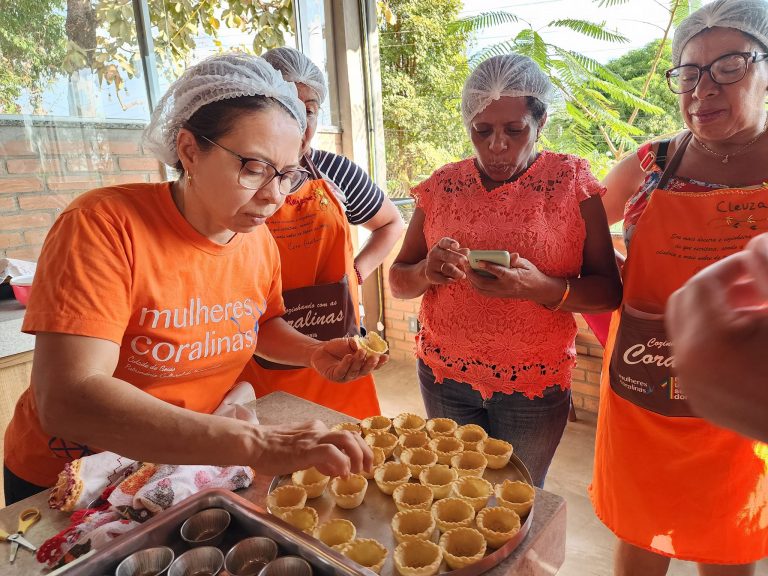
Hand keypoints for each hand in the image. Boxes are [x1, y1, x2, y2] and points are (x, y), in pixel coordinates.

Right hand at [252, 419, 372, 476]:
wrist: (253, 443)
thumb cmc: (270, 450)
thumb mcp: (299, 451)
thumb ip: (318, 457)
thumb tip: (335, 469)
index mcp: (316, 429)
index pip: (344, 435)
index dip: (355, 450)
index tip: (358, 465)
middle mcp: (318, 430)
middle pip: (351, 435)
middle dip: (364, 451)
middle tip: (368, 468)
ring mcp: (312, 438)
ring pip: (345, 439)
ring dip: (358, 455)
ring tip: (359, 471)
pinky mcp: (306, 449)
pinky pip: (331, 452)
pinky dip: (341, 462)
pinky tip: (342, 474)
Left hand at [310, 337, 387, 381]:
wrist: (320, 350)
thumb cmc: (337, 347)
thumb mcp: (350, 343)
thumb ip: (358, 344)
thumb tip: (366, 345)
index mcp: (361, 366)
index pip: (373, 366)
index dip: (380, 362)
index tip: (386, 356)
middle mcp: (355, 373)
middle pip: (365, 371)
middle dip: (370, 364)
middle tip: (374, 357)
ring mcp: (345, 376)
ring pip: (354, 371)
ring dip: (358, 362)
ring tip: (360, 352)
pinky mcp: (334, 376)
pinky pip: (341, 371)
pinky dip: (346, 364)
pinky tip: (349, 357)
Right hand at [425, 237, 469, 284]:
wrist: (429, 269)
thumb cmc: (444, 258)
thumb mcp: (451, 253)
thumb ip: (459, 252)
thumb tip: (468, 251)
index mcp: (440, 246)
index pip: (444, 242)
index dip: (450, 243)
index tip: (457, 246)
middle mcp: (434, 254)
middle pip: (446, 255)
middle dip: (456, 257)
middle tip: (465, 261)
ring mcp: (431, 264)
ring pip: (445, 268)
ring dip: (455, 272)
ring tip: (463, 276)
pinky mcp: (430, 275)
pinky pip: (441, 278)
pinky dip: (449, 279)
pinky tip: (455, 280)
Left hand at [465, 252, 555, 301]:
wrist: (536, 290)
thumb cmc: (530, 273)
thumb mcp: (526, 264)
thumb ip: (517, 260)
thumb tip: (513, 255)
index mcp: (513, 278)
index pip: (498, 272)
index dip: (488, 266)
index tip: (478, 261)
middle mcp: (505, 287)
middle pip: (484, 283)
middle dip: (472, 274)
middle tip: (465, 264)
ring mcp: (501, 293)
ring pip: (481, 290)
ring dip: (471, 280)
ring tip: (466, 270)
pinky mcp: (498, 295)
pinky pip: (483, 292)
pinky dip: (475, 285)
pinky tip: (471, 277)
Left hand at [666, 235, 767, 440]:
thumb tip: (753, 243)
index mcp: (709, 339)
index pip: (702, 282)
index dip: (731, 267)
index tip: (757, 266)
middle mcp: (687, 364)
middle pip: (685, 302)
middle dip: (717, 287)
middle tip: (753, 286)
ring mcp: (692, 387)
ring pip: (686, 330)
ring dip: (716, 312)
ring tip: (756, 312)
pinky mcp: (701, 403)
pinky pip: (693, 358)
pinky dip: (714, 340)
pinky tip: (751, 343)